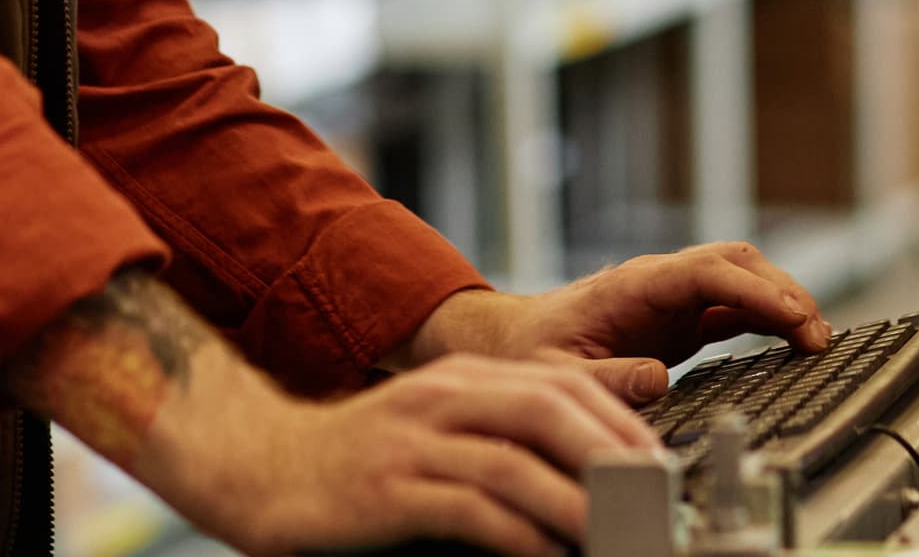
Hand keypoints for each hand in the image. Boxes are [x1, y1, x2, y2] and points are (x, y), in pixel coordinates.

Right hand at [173, 354, 660, 556]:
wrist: (264, 466)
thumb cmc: (360, 461)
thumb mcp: (436, 428)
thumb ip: (497, 438)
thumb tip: (580, 471)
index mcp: (461, 378)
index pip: (558, 383)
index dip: (614, 418)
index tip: (654, 459)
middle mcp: (442, 397)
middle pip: (545, 408)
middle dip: (607, 451)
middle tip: (649, 493)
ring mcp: (413, 440)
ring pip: (513, 460)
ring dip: (571, 500)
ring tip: (612, 532)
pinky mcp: (388, 489)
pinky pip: (468, 507)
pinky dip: (516, 532)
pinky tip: (546, 553)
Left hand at [402, 240, 832, 405]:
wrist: (511, 342)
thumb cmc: (530, 352)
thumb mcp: (557, 371)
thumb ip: (605, 378)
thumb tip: (656, 380)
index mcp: (635, 285)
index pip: (710, 272)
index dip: (757, 292)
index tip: (794, 319)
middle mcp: (660, 283)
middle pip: (736, 263)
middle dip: (782, 290)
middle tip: (818, 334)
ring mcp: (671, 298)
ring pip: (740, 279)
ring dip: (780, 300)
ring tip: (816, 340)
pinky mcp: (677, 320)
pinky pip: (731, 307)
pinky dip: (765, 318)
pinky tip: (789, 342)